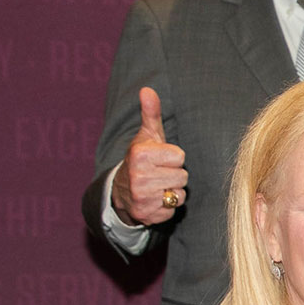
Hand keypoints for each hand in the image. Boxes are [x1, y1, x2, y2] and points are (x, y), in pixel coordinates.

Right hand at [112, 87, 188, 226]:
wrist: (121, 191)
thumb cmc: (142, 159)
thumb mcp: (147, 135)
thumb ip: (151, 113)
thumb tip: (147, 89)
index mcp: (140, 155)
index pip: (180, 157)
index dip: (173, 158)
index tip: (160, 159)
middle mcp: (138, 176)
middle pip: (182, 176)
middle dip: (174, 175)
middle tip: (158, 174)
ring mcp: (141, 198)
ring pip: (179, 194)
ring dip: (172, 191)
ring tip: (157, 186)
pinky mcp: (146, 215)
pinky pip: (173, 210)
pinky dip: (167, 207)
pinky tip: (155, 200)